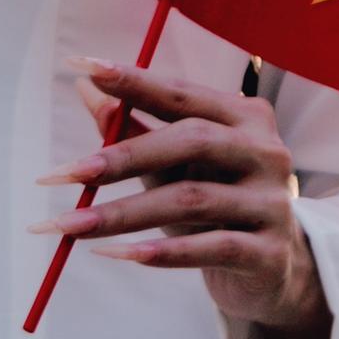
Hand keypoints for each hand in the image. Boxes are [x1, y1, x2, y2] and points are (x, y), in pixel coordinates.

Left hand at [43, 61, 330, 338]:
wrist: (273, 271)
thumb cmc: (215, 206)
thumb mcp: (174, 167)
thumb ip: (135, 130)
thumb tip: (85, 87)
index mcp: (246, 118)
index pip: (184, 93)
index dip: (135, 82)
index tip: (85, 67)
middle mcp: (266, 151)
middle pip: (192, 140)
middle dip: (123, 156)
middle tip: (65, 173)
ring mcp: (272, 202)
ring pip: (192, 199)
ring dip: (123, 213)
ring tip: (70, 225)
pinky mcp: (269, 252)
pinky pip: (210, 247)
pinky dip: (161, 252)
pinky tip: (117, 254)